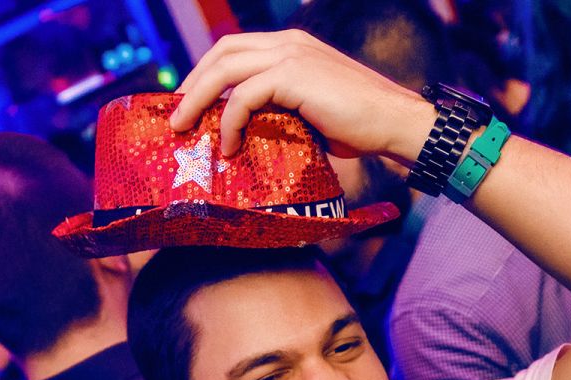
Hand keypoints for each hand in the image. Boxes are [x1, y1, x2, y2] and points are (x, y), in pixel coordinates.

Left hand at [171, 29, 433, 161]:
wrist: (394, 122)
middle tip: (176, 114)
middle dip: (193, 82)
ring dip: (197, 99)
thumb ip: (281, 109)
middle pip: (222, 52)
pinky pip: (243, 96)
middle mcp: (288, 43)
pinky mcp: (292, 76)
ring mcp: (290, 56)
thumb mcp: (312, 111)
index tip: (189, 100)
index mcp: (292, 45)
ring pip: (225, 69)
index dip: (207, 71)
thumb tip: (251, 133)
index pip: (236, 48)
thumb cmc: (360, 126)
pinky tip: (228, 145)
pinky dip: (229, 121)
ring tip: (184, 128)